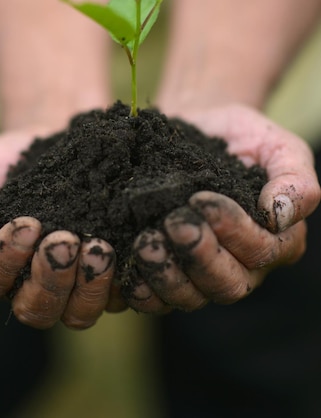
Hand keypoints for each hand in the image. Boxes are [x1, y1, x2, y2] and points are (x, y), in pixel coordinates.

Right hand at [0, 127, 125, 329]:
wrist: (53, 138)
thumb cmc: (5, 162)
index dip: (6, 258)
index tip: (26, 222)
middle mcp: (31, 284)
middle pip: (36, 308)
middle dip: (50, 277)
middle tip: (63, 239)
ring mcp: (71, 283)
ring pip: (77, 313)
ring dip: (88, 286)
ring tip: (97, 247)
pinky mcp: (105, 272)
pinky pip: (117, 297)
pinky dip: (121, 281)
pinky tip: (123, 250)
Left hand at [126, 103, 319, 313]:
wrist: (198, 126)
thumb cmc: (243, 137)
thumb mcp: (279, 147)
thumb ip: (295, 179)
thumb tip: (280, 215)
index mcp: (276, 242)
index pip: (260, 252)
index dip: (233, 230)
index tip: (202, 199)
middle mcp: (241, 266)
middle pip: (226, 283)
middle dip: (198, 255)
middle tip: (173, 223)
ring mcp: (201, 273)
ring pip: (190, 296)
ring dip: (167, 275)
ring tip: (146, 243)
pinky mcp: (168, 270)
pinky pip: (157, 297)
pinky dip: (142, 290)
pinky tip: (128, 272)